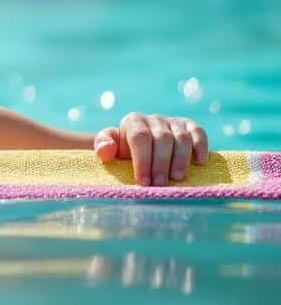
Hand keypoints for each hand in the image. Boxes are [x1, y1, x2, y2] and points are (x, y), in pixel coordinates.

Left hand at [94, 112, 208, 185]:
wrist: (140, 145)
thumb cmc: (123, 150)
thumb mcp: (109, 148)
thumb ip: (102, 146)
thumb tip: (105, 150)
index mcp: (133, 122)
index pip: (140, 138)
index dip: (142, 160)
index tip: (143, 181)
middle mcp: (154, 119)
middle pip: (162, 139)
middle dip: (160, 163)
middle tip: (159, 184)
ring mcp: (174, 122)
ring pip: (181, 138)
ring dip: (180, 159)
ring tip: (176, 178)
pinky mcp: (190, 127)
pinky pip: (199, 133)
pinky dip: (201, 146)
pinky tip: (200, 162)